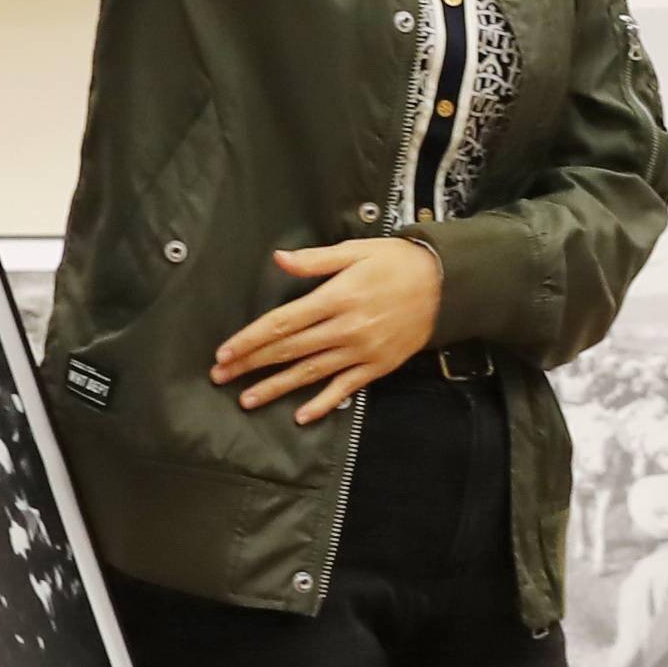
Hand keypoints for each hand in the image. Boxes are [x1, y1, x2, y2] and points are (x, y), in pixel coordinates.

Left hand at [211, 236, 443, 422]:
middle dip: (251, 364)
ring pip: (310, 373)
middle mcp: (345, 329)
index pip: (282, 323)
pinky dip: (323, 404)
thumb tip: (278, 259)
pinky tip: (301, 416)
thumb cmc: (397, 262)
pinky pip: (345, 389)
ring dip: (277, 388)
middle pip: (289, 350)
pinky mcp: (377, 366)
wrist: (446, 286)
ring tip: (247, 400)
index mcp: (336, 298)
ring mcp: (361, 352)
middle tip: (220, 376)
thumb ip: (315, 260)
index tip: (225, 352)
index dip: (250, 340)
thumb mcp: (356, 250)